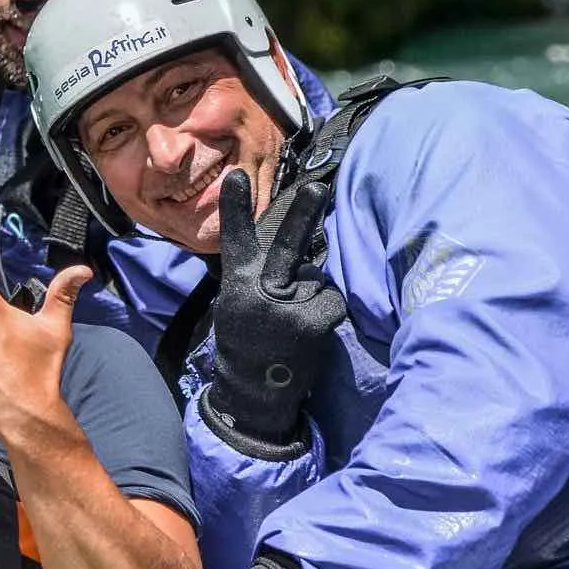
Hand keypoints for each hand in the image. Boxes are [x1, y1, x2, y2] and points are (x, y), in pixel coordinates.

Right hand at [207, 169, 346, 445]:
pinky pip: (332, 302)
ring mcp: (282, 307)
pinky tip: (310, 335)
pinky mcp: (307, 324)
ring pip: (316, 280)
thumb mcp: (242, 305)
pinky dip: (327, 314)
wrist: (252, 394)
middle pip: (286, 246)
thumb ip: (264, 277)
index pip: (237, 239)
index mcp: (237, 283)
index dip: (236, 207)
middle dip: (303, 214)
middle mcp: (257, 291)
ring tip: (294, 324)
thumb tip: (308, 252)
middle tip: (318, 187)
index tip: (235, 175)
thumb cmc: (251, 342)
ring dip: (314, 297)